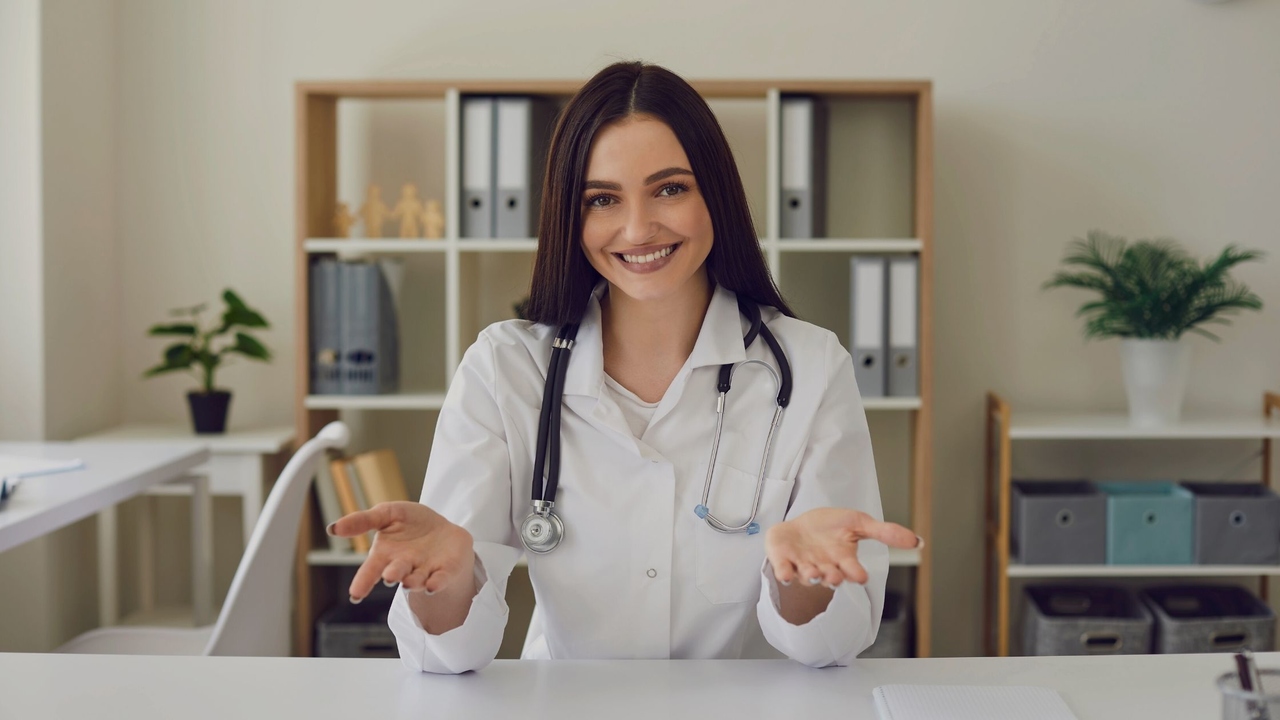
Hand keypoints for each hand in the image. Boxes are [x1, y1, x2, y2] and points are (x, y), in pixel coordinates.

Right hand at [328, 501, 474, 602]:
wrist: (444, 531)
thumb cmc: (411, 523)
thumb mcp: (387, 514)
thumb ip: (362, 521)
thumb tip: (332, 528)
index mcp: (386, 555)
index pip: (371, 569)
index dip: (363, 581)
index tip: (355, 594)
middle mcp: (404, 567)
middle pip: (395, 573)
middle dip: (392, 574)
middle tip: (388, 576)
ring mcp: (424, 571)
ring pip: (416, 579)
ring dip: (413, 581)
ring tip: (408, 581)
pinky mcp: (445, 572)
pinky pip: (440, 579)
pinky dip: (436, 583)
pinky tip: (432, 586)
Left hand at [765, 507, 919, 588]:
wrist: (798, 524)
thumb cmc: (830, 527)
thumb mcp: (859, 523)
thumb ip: (886, 532)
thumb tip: (919, 541)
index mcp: (843, 560)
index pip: (852, 570)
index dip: (856, 574)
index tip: (860, 576)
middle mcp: (824, 567)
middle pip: (830, 577)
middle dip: (832, 578)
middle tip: (834, 576)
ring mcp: (803, 566)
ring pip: (808, 576)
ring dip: (811, 576)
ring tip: (814, 573)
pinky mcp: (784, 561)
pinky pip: (784, 571)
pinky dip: (784, 573)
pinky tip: (785, 574)